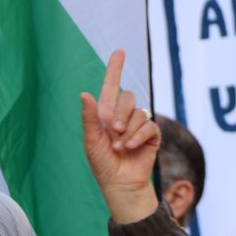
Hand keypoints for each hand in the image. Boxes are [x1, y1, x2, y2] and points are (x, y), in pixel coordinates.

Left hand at [80, 50, 159, 223]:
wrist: (120, 184)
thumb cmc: (102, 164)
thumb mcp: (90, 141)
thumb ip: (89, 117)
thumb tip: (84, 93)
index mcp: (106, 114)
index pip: (111, 86)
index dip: (115, 68)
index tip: (120, 51)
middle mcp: (123, 116)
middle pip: (128, 96)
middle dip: (121, 112)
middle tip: (114, 131)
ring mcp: (138, 125)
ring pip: (139, 111)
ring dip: (128, 130)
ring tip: (119, 147)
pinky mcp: (151, 135)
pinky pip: (148, 125)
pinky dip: (138, 136)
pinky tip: (130, 147)